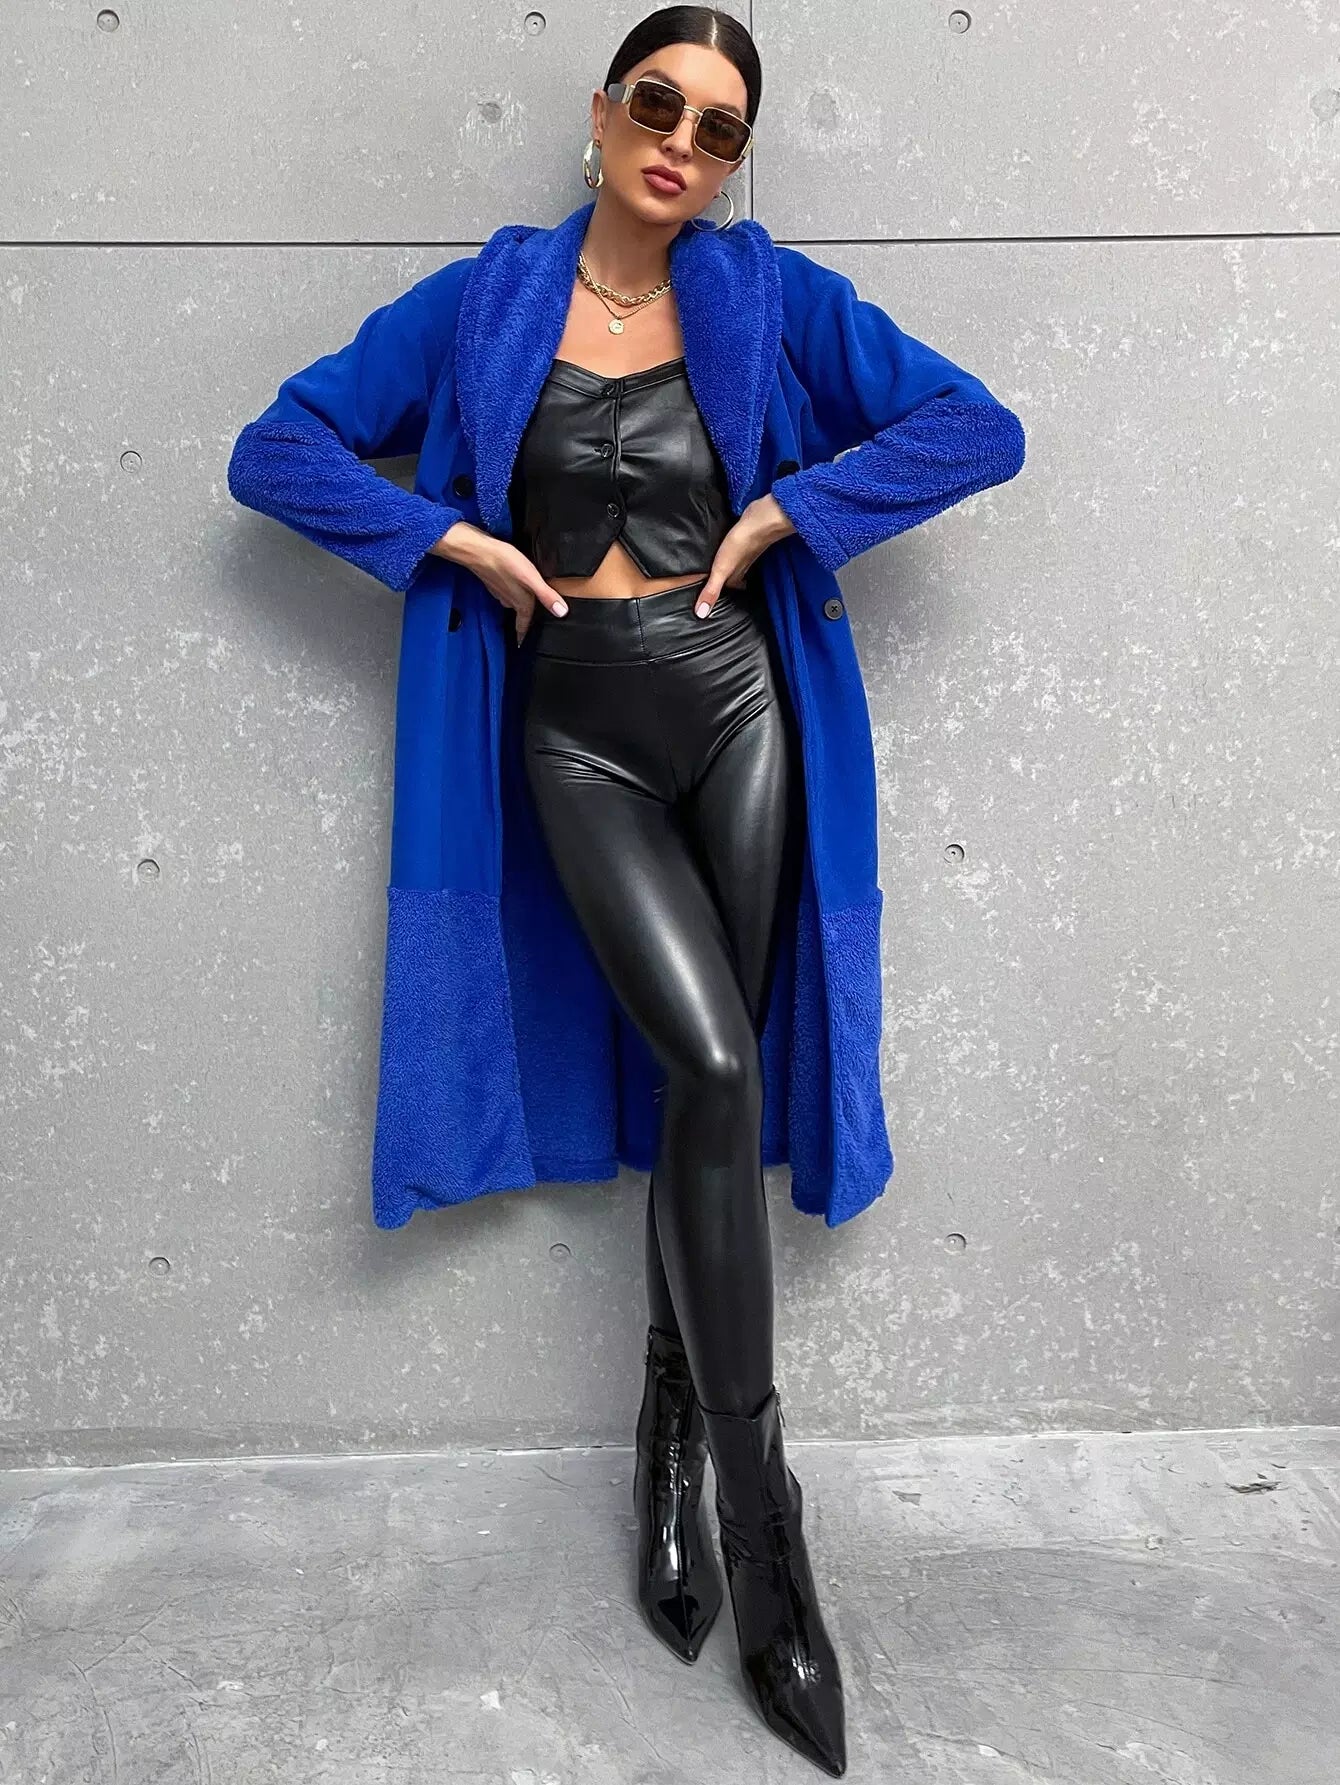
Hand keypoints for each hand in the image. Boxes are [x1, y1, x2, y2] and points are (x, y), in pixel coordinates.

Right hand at [436, 523, 568, 644]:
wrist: (479, 551)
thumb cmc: (505, 563)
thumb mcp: (531, 579)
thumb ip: (547, 596)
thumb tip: (562, 612)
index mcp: (520, 602)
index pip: (524, 624)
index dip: (524, 634)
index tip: (521, 644)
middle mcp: (509, 599)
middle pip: (519, 613)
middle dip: (523, 619)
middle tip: (528, 624)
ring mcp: (499, 590)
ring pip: (511, 601)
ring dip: (517, 604)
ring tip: (524, 605)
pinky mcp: (493, 580)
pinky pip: (504, 590)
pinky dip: (510, 591)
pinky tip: (512, 584)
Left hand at [691, 495, 796, 615]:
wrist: (760, 521)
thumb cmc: (741, 544)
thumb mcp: (721, 570)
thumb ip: (712, 590)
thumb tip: (702, 614)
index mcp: (736, 577)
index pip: (728, 592)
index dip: (720, 597)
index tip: (711, 604)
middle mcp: (742, 567)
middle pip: (733, 580)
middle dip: (725, 585)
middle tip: (713, 590)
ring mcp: (745, 553)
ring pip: (736, 566)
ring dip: (729, 569)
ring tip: (718, 572)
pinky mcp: (745, 539)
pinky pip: (738, 551)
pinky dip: (732, 554)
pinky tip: (727, 550)